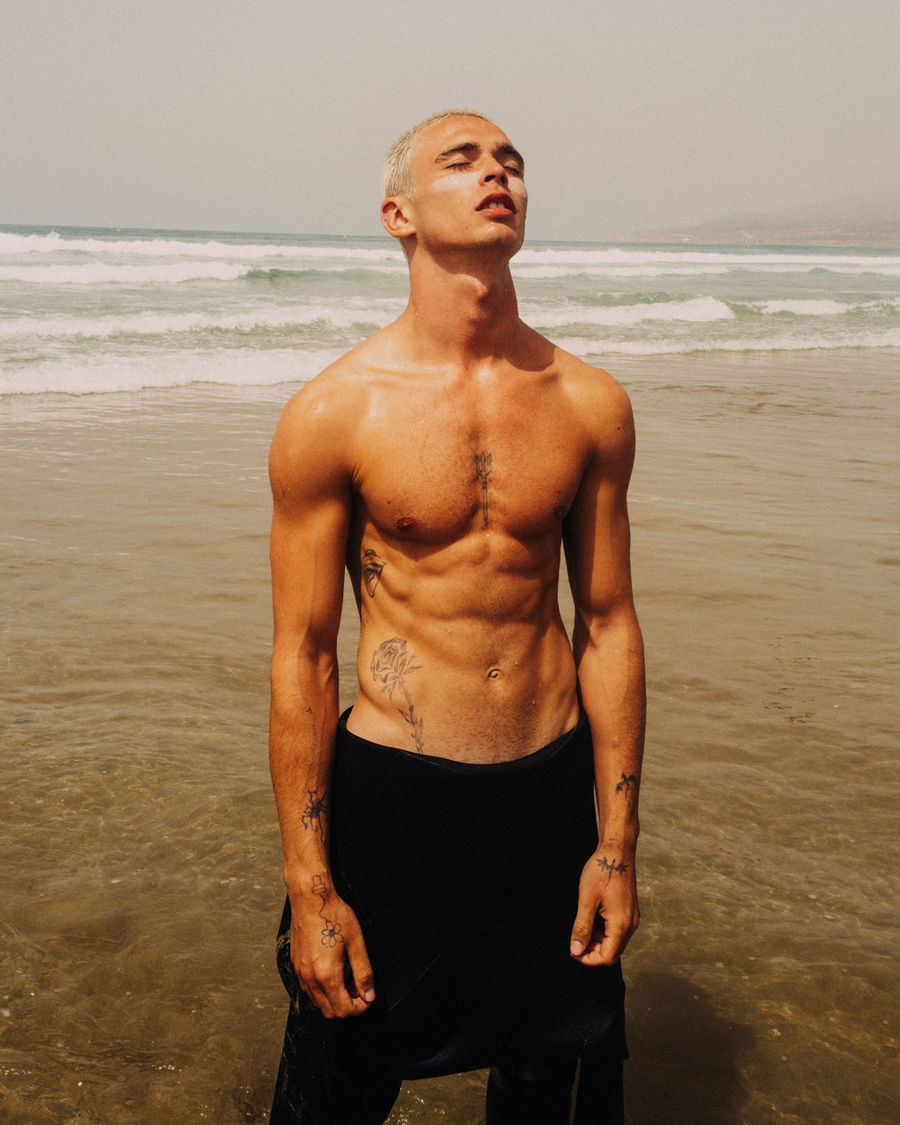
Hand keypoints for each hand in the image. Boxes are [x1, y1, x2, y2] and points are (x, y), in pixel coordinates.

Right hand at [289, 888, 375, 1018]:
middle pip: (329, 1012)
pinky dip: (323, 989)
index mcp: (326, 975)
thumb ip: (364, 973)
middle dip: (347, 1006)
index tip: (368, 996)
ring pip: (318, 1002)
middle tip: (359, 988)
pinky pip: (309, 989)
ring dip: (334, 998)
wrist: (310, 898)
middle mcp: (310, 979)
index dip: (360, 1007)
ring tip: (347, 976)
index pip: (343, 1010)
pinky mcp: (296, 965)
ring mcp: (300, 973)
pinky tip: (333, 970)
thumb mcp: (356, 943)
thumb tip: (369, 995)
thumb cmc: (333, 915)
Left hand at [569, 850, 638, 965]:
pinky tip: (591, 917)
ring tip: (582, 926)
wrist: (617, 851)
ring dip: (597, 941)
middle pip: (612, 952)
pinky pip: (617, 930)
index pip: (607, 958)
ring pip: (615, 942)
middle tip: (575, 940)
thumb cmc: (601, 871)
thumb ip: (582, 928)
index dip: (588, 959)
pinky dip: (603, 931)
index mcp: (621, 925)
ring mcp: (631, 917)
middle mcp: (630, 924)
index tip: (573, 951)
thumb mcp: (587, 900)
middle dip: (592, 951)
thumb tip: (576, 951)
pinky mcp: (629, 910)